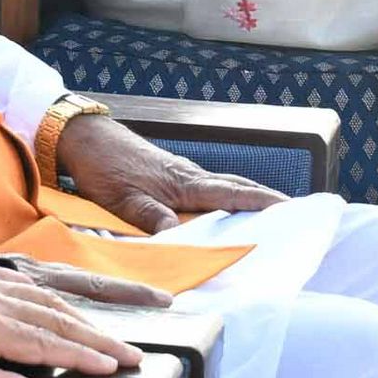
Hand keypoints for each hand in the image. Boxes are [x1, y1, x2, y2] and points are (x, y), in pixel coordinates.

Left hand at [0, 249, 131, 377]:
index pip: (46, 345)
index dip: (85, 357)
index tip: (117, 366)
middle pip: (55, 319)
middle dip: (97, 338)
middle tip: (131, 354)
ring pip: (42, 299)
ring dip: (78, 319)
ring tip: (105, 337)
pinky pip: (20, 284)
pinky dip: (48, 299)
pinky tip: (57, 309)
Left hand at [51, 106, 279, 231]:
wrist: (85, 138)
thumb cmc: (104, 167)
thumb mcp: (123, 200)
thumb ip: (151, 219)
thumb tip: (177, 239)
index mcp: (185, 183)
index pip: (232, 193)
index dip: (262, 202)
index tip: (291, 208)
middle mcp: (189, 175)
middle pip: (237, 185)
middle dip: (264, 198)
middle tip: (292, 212)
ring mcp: (181, 172)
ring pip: (223, 185)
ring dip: (246, 196)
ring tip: (266, 212)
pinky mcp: (169, 173)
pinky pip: (207, 187)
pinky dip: (224, 196)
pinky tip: (222, 206)